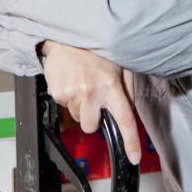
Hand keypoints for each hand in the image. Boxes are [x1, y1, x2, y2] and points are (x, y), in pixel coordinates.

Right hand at [40, 40, 141, 164]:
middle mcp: (91, 93)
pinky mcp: (56, 93)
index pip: (124, 119)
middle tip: (95, 100)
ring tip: (84, 83)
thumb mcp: (121, 64)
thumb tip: (129, 108)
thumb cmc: (97, 48)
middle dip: (94, 118)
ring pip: (77, 117)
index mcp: (111, 86)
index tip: (134, 156)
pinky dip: (69, 98)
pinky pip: (65, 106)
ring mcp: (71, 94)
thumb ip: (127, 88)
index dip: (131, 141)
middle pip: (92, 127)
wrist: (68, 35)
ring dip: (81, 106)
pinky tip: (73, 80)